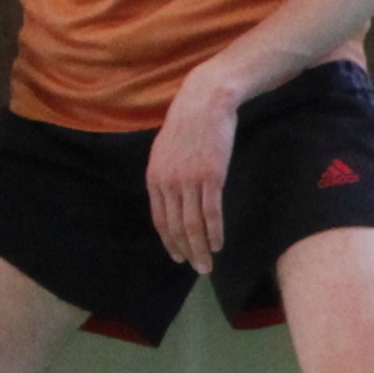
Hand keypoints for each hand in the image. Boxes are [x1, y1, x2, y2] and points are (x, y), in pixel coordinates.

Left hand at [146, 68, 239, 273]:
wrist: (204, 103)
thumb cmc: (187, 124)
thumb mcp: (165, 151)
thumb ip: (166, 175)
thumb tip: (171, 196)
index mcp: (155, 178)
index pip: (160, 219)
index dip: (169, 241)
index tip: (178, 256)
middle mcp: (169, 184)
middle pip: (177, 226)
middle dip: (186, 251)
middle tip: (197, 268)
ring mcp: (190, 181)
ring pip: (193, 224)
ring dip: (200, 248)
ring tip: (207, 264)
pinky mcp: (211, 177)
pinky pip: (212, 212)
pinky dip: (214, 232)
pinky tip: (218, 244)